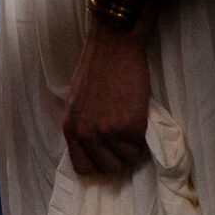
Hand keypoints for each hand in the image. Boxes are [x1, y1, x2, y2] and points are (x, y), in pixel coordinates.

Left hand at [63, 16, 152, 175]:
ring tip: (133, 123)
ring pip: (127, 159)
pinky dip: (143, 134)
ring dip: (133, 145)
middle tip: (126, 138)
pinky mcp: (128, 126)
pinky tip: (139, 115)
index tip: (108, 155)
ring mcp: (107, 132)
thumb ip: (83, 125)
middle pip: (108, 168)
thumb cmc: (97, 67)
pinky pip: (140, 145)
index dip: (99, 164)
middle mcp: (86, 134)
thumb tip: (94, 145)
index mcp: (70, 128)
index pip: (83, 167)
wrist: (114, 47)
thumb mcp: (77, 102)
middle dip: (119, 157)